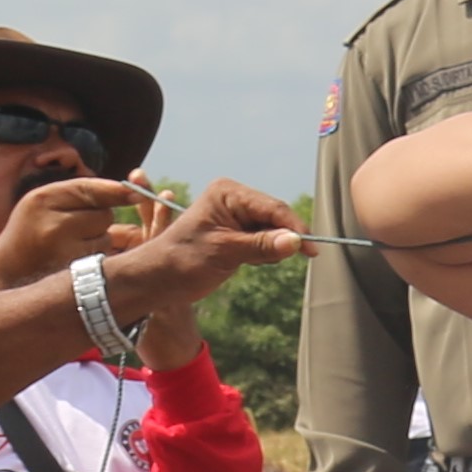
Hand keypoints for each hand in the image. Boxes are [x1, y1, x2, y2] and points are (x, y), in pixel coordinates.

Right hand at [0, 172, 148, 301]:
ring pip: (106, 237)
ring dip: (98, 239)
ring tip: (69, 245)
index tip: (136, 194)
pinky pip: (101, 258)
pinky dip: (95, 258)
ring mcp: (64, 252)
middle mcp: (54, 224)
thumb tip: (134, 194)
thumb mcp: (43, 203)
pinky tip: (73, 259)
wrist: (3, 272)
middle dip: (99, 218)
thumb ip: (80, 193)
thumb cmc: (28, 231)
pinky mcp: (73, 274)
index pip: (90, 189)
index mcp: (43, 199)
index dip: (117, 191)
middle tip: (76, 227)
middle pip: (103, 214)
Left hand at [101, 176, 306, 334]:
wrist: (159, 279)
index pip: (272, 207)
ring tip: (250, 262)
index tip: (312, 249)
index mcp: (227, 193)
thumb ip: (262, 246)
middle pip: (275, 216)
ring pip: (272, 230)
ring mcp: (235, 214)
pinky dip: (265, 252)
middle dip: (283, 239)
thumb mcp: (226, 253)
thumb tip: (296, 242)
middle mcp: (233, 198)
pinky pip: (264, 239)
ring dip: (272, 248)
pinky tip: (250, 262)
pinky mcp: (237, 231)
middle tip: (280, 260)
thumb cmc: (184, 261)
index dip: (294, 228)